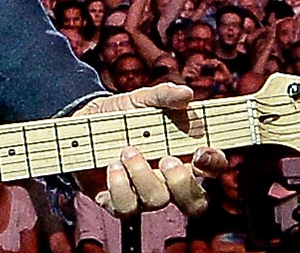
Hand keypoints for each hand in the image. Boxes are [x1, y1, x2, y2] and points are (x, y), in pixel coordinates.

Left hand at [71, 84, 226, 215]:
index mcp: (184, 156)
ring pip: (157, 201)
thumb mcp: (142, 99)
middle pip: (194, 202)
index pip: (212, 168)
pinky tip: (112, 165)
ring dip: (143, 177)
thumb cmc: (123, 114)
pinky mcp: (117, 201)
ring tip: (127, 151)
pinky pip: (125, 207)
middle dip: (182, 183)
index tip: (201, 152)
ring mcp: (144, 195)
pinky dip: (120, 186)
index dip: (214, 164)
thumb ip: (164, 96)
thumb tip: (186, 93)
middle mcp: (168, 181)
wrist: (85, 122)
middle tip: (166, 159)